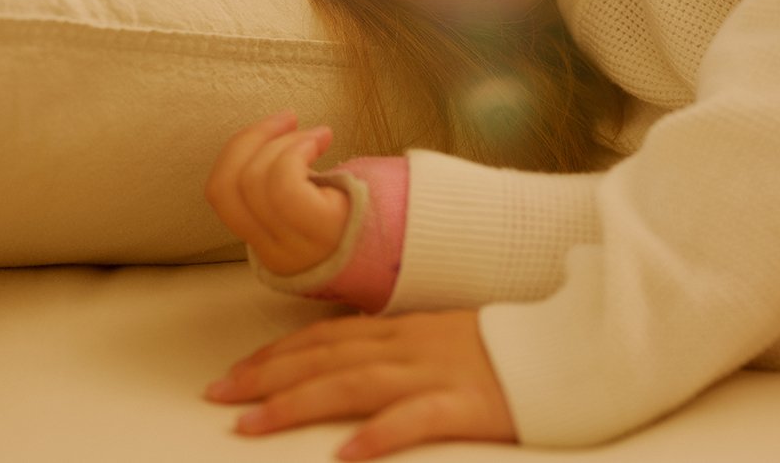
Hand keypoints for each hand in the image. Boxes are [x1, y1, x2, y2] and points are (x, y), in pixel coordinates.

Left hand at [204, 309, 516, 458]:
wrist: (561, 351)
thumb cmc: (498, 354)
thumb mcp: (437, 341)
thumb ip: (392, 347)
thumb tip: (342, 360)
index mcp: (400, 330)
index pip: (325, 337)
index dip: (275, 355)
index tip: (233, 374)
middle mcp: (408, 346)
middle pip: (326, 357)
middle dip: (267, 376)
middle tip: (218, 396)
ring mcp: (434, 373)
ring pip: (355, 383)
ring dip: (299, 402)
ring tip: (253, 424)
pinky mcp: (464, 406)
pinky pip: (416, 420)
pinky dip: (379, 435)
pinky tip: (347, 453)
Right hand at [205, 110, 349, 276]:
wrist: (412, 235)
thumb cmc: (363, 209)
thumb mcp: (312, 202)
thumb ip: (280, 184)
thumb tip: (263, 137)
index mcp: (265, 242)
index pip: (220, 193)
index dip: (236, 149)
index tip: (270, 125)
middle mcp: (272, 252)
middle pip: (228, 186)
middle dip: (254, 138)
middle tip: (290, 119)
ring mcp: (294, 247)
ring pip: (254, 181)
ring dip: (283, 142)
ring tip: (317, 135)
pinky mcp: (319, 231)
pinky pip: (283, 185)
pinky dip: (295, 151)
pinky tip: (321, 141)